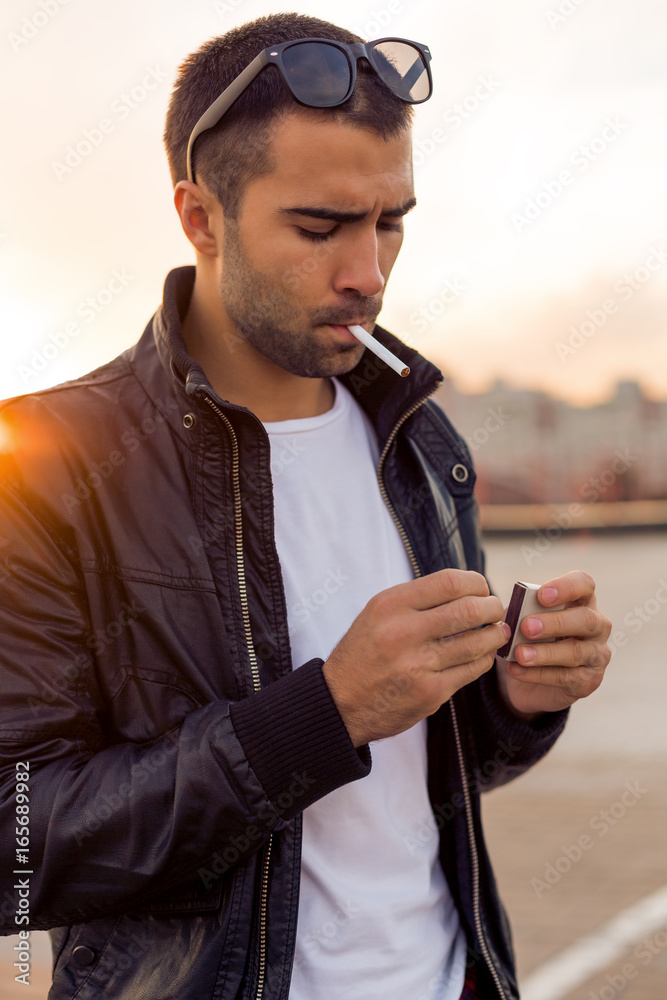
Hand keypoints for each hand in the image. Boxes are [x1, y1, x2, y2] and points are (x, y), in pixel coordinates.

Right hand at [322, 568, 509, 746]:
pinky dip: (484, 658)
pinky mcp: (430, 693)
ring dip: (494, 635)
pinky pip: (472, 669)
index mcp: (390, 605)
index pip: (450, 582)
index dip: (476, 583)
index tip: (481, 590)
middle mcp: (403, 632)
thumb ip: (417, 599)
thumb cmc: (365, 652)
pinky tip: (481, 654)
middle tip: (496, 610)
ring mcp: (418, 665)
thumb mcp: (378, 613)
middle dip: (493, 608)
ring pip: (477, 642)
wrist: (340, 702)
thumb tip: (469, 589)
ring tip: (496, 632)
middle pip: (469, 610)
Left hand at [496, 570, 611, 718]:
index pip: (584, 584)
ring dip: (544, 653)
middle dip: (555, 623)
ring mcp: (596, 655)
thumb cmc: (528, 639)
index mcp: (581, 601)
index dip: (566, 587)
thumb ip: (520, 613)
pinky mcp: (588, 681)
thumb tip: (513, 613)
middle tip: (526, 627)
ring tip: (519, 654)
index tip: (541, 595)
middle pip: (586, 620)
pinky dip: (538, 674)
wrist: (526, 680)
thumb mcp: (521, 622)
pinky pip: (566, 677)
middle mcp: (596, 626)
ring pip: (575, 652)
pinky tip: (517, 670)